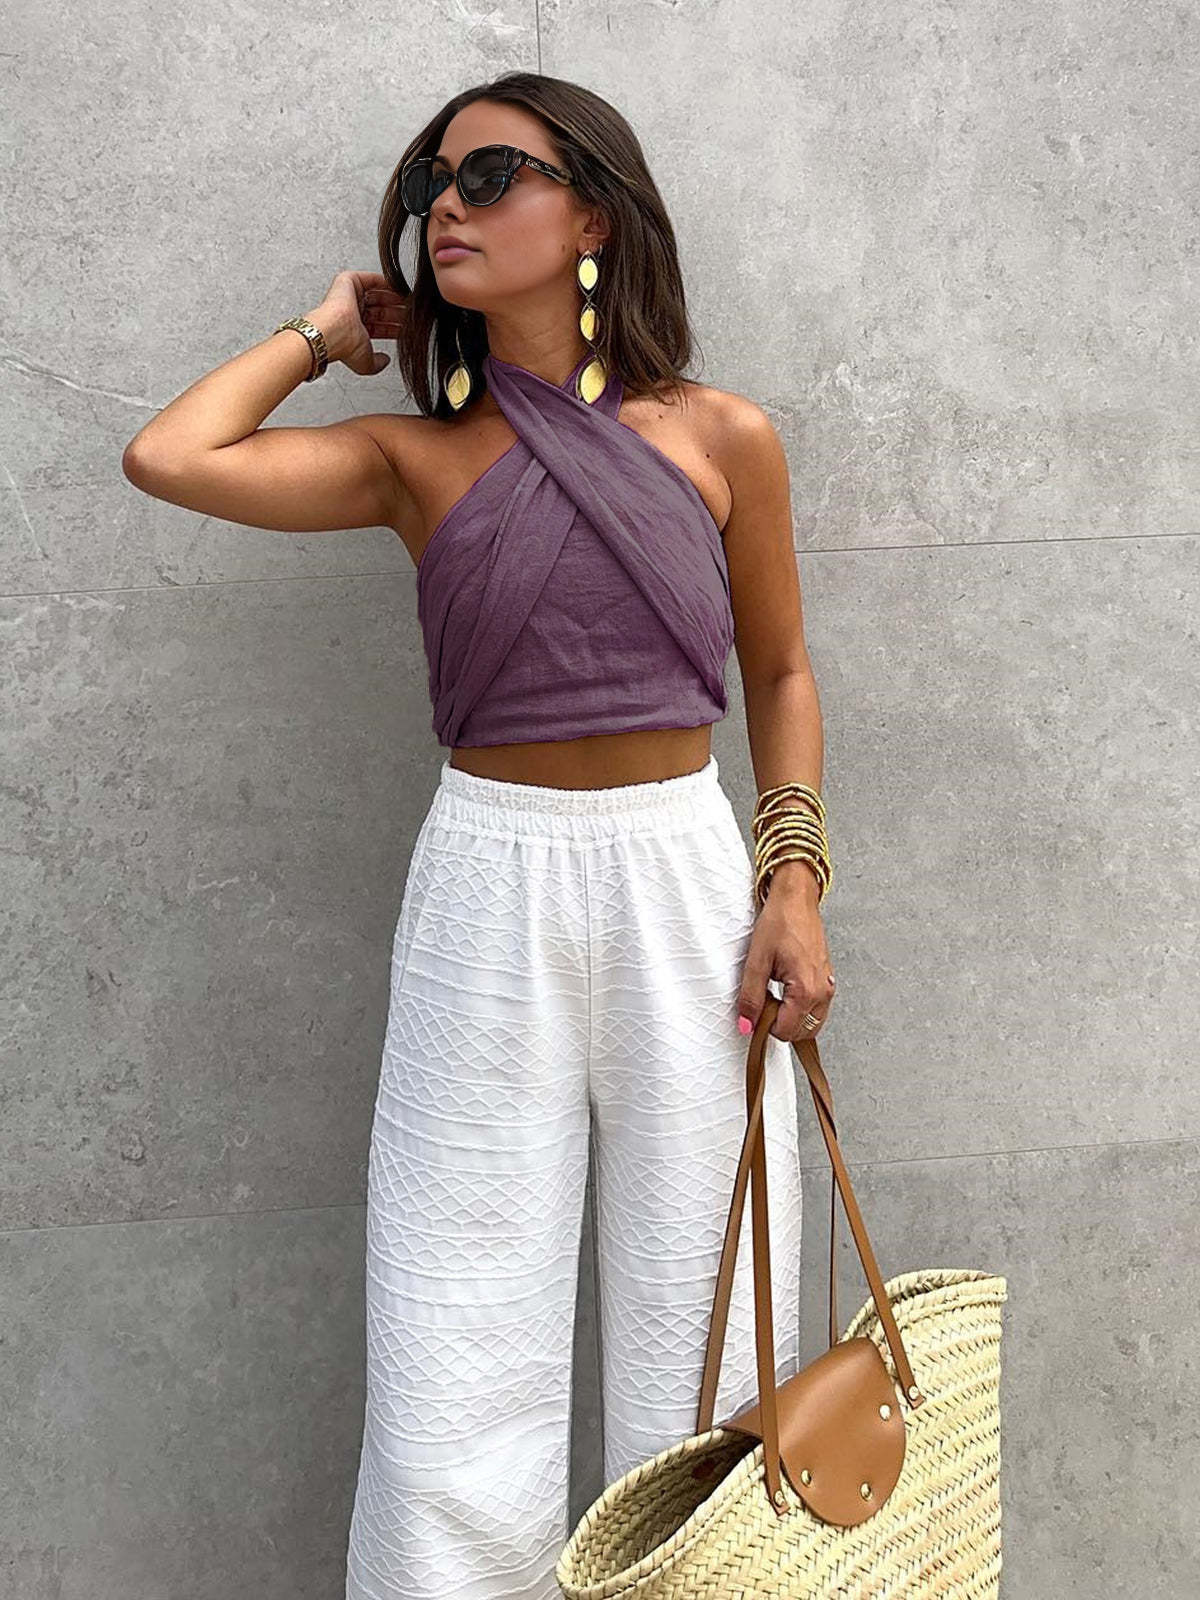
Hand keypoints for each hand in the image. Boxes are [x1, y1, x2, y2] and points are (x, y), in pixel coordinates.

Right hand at [308, 270, 410, 376]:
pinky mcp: (348, 282)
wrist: (333, 331)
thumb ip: (377, 364)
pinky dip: (386, 282)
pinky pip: (371, 279)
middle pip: (381, 309)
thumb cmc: (344, 344)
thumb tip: (385, 361)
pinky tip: (399, 288)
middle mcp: (351, 313)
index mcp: (354, 330)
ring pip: (378, 294)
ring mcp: (350, 297)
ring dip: (395, 297)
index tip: (409, 327)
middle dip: (398, 311)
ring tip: (410, 300)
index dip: (394, 326)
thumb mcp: (365, 362)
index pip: (379, 326)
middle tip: (413, 313)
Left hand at [736, 868, 834, 1043]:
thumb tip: (746, 1026)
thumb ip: (751, 997)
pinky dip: (801, 1009)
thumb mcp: (757, 961)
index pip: (786, 1032)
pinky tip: (785, 991)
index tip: (755, 1009)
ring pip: (811, 1024)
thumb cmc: (779, 923)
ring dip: (791, 1019)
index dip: (765, 1027)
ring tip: (774, 995)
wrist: (796, 900)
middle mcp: (822, 992)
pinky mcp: (827, 981)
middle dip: (780, 1024)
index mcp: (806, 990)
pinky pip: (816, 1010)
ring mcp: (828, 987)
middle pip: (801, 1033)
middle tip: (764, 1000)